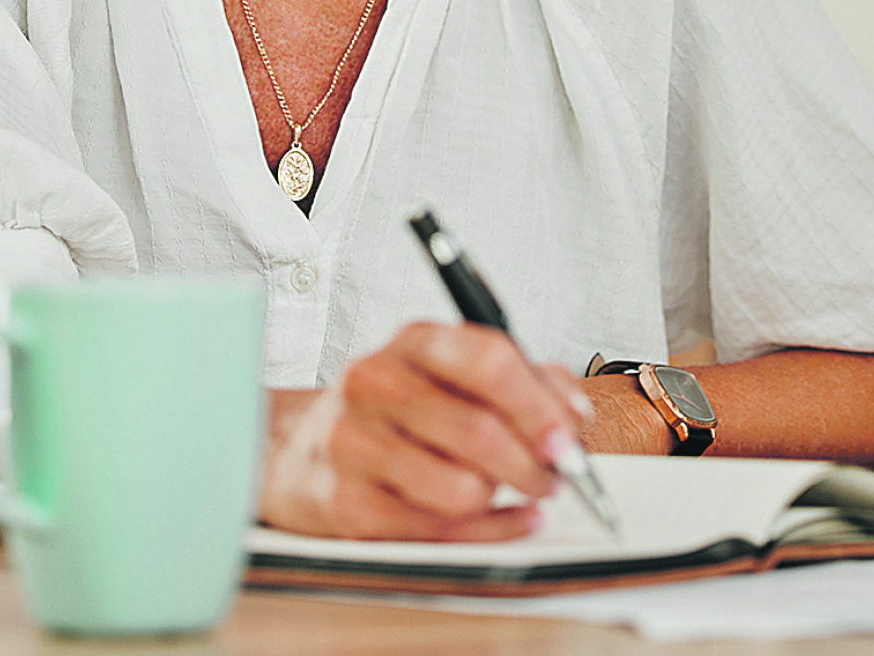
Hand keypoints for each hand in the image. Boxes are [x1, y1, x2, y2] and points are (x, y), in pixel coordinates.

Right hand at [257, 322, 588, 540]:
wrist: (301, 448)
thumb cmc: (395, 411)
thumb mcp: (453, 373)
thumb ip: (524, 380)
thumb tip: (572, 413)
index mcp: (414, 341)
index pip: (488, 360)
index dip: (539, 404)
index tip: (569, 436)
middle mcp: (377, 383)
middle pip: (477, 429)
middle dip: (533, 464)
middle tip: (554, 477)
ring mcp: (355, 444)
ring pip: (461, 487)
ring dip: (502, 498)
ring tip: (504, 490)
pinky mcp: (348, 504)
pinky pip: (439, 531)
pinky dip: (488, 532)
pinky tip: (500, 519)